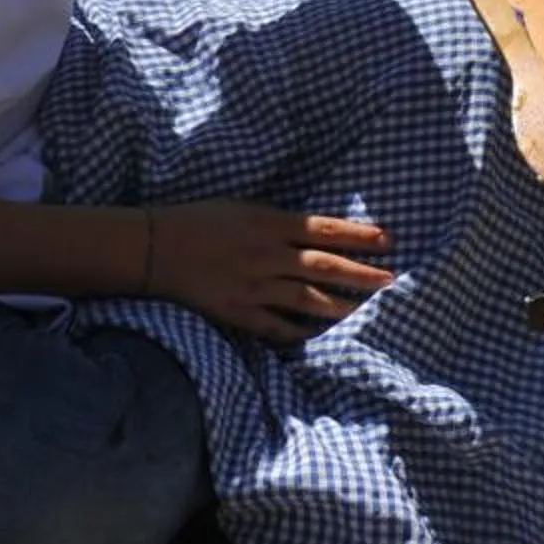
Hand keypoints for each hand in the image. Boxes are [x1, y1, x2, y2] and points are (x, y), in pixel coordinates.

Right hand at [146, 201, 393, 341]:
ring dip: (339, 305)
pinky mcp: (237, 312)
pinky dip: (299, 331)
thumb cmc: (198, 221)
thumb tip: (317, 234)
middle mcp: (267, 255)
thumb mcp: (243, 210)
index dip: (359, 235)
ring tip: (364, 310)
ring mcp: (253, 286)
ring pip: (308, 299)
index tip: (388, 240)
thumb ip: (279, 223)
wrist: (151, 248)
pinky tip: (316, 333)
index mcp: (269, 223)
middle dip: (362, 273)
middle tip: (391, 280)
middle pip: (325, 266)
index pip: (326, 230)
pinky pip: (276, 326)